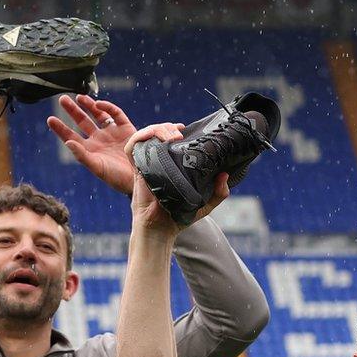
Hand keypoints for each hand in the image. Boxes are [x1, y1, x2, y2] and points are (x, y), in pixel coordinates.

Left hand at [47, 95, 138, 193]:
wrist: (141, 178)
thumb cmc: (117, 178)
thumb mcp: (97, 167)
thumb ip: (82, 155)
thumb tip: (67, 142)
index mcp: (90, 150)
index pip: (71, 136)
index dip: (61, 128)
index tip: (50, 119)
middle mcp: (99, 140)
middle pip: (83, 121)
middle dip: (73, 110)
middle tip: (62, 99)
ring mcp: (112, 133)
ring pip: (98, 115)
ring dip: (88, 105)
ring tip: (79, 97)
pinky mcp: (126, 128)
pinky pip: (116, 114)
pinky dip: (108, 108)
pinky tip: (99, 104)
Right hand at [123, 122, 231, 236]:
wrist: (160, 230)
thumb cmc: (179, 218)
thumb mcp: (205, 204)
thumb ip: (218, 193)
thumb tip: (225, 175)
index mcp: (170, 166)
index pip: (167, 140)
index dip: (173, 130)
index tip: (185, 129)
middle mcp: (157, 163)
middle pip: (156, 133)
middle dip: (166, 126)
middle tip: (179, 131)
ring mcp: (146, 165)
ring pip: (144, 136)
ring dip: (156, 129)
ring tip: (171, 134)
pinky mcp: (137, 170)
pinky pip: (132, 148)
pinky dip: (140, 137)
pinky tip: (154, 137)